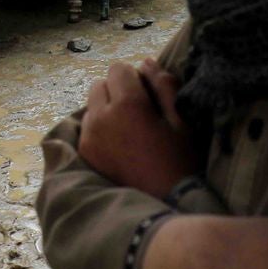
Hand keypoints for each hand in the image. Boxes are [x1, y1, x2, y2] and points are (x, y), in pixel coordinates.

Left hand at [78, 57, 198, 197]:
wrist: (167, 207)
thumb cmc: (181, 161)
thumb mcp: (181, 121)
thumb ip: (163, 86)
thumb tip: (146, 62)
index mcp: (127, 104)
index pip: (118, 69)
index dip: (134, 78)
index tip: (147, 95)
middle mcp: (101, 117)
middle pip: (100, 85)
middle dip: (117, 91)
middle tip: (138, 113)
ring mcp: (90, 137)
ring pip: (91, 106)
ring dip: (106, 110)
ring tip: (128, 132)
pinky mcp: (86, 154)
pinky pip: (87, 128)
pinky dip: (99, 129)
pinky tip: (119, 146)